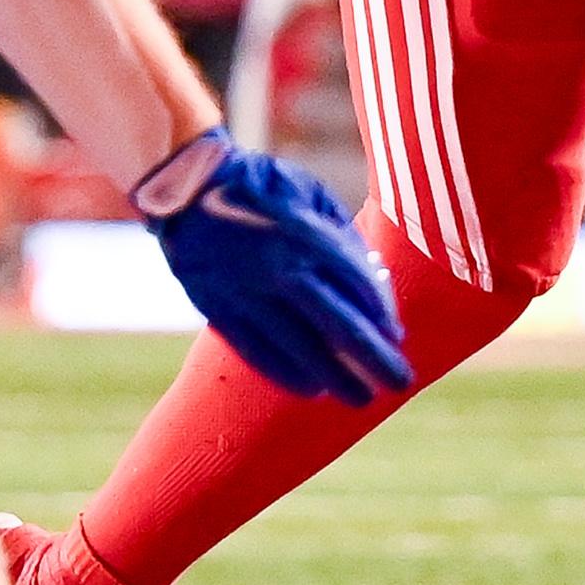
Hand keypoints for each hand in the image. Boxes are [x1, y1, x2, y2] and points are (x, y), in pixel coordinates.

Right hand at [136, 135, 412, 405]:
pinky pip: (257, 351)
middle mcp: (278, 266)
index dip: (380, 314)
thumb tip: (374, 286)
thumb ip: (341, 237)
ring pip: (299, 346)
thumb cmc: (260, 188)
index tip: (396, 337)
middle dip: (373, 357)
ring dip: (335, 376)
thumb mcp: (307, 194)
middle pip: (337, 323)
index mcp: (305, 232)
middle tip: (400, 382)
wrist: (184, 188)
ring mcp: (246, 291)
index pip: (355, 282)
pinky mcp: (218, 309)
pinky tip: (312, 389)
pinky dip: (286, 374)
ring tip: (361, 397)